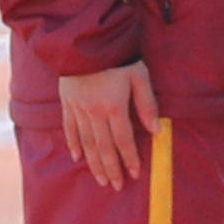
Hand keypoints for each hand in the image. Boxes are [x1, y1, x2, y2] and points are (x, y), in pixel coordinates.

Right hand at [54, 61, 155, 188]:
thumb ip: (147, 104)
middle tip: (116, 186)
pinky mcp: (67, 102)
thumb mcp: (139, 75)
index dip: (130, 159)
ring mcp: (78, 108)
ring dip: (94, 163)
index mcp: (114, 107)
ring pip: (86, 143)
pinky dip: (74, 144)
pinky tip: (78, 158)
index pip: (123, 140)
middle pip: (104, 148)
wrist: (85, 37)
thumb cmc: (118, 55)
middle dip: (111, 169)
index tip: (135, 174)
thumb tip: (156, 130)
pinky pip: (69, 128)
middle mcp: (94, 112)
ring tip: (101, 179)